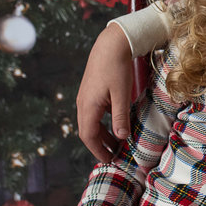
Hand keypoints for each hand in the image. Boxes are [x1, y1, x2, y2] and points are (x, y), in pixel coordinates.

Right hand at [77, 23, 134, 163]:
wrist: (111, 44)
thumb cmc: (116, 68)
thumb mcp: (122, 94)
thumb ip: (120, 117)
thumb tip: (121, 137)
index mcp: (88, 107)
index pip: (88, 136)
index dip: (98, 150)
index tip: (109, 161)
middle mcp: (83, 104)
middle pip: (89, 131)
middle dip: (101, 145)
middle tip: (115, 156)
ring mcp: (86, 97)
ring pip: (92, 122)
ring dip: (103, 134)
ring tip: (118, 143)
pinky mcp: (91, 91)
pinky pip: (95, 113)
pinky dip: (104, 123)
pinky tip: (116, 124)